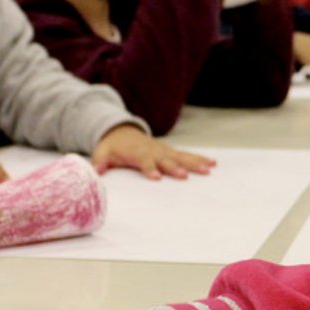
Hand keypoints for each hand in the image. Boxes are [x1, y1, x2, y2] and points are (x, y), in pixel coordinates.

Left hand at [90, 124, 214, 178]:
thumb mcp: (102, 153)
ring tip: (209, 169)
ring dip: (195, 163)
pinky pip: (188, 155)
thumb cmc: (113, 147)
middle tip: (184, 176)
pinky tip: (213, 164)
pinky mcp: (172, 152)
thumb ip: (100, 161)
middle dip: (175, 167)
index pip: (144, 161)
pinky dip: (200, 158)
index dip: (149, 168)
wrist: (122, 132)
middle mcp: (154, 151)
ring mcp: (165, 150)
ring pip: (181, 156)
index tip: (156, 177)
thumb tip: (96, 171)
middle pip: (166, 159)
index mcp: (137, 153)